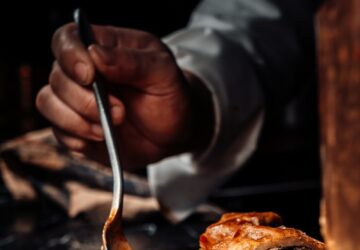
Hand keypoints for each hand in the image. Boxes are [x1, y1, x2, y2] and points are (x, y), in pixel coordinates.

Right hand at [36, 23, 205, 168]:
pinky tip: (102, 138)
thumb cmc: (171, 94)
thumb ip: (132, 61)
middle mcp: (84, 73)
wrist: (176, 131)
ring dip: (77, 121)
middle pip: (56, 77)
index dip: (70, 56)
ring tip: (108, 129)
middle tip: (120, 112)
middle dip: (84, 100)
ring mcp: (78, 102)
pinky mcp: (78, 128)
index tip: (90, 76)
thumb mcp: (163, 72)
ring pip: (49, 104)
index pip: (67, 39)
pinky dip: (77, 138)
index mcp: (104, 48)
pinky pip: (59, 132)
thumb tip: (95, 54)